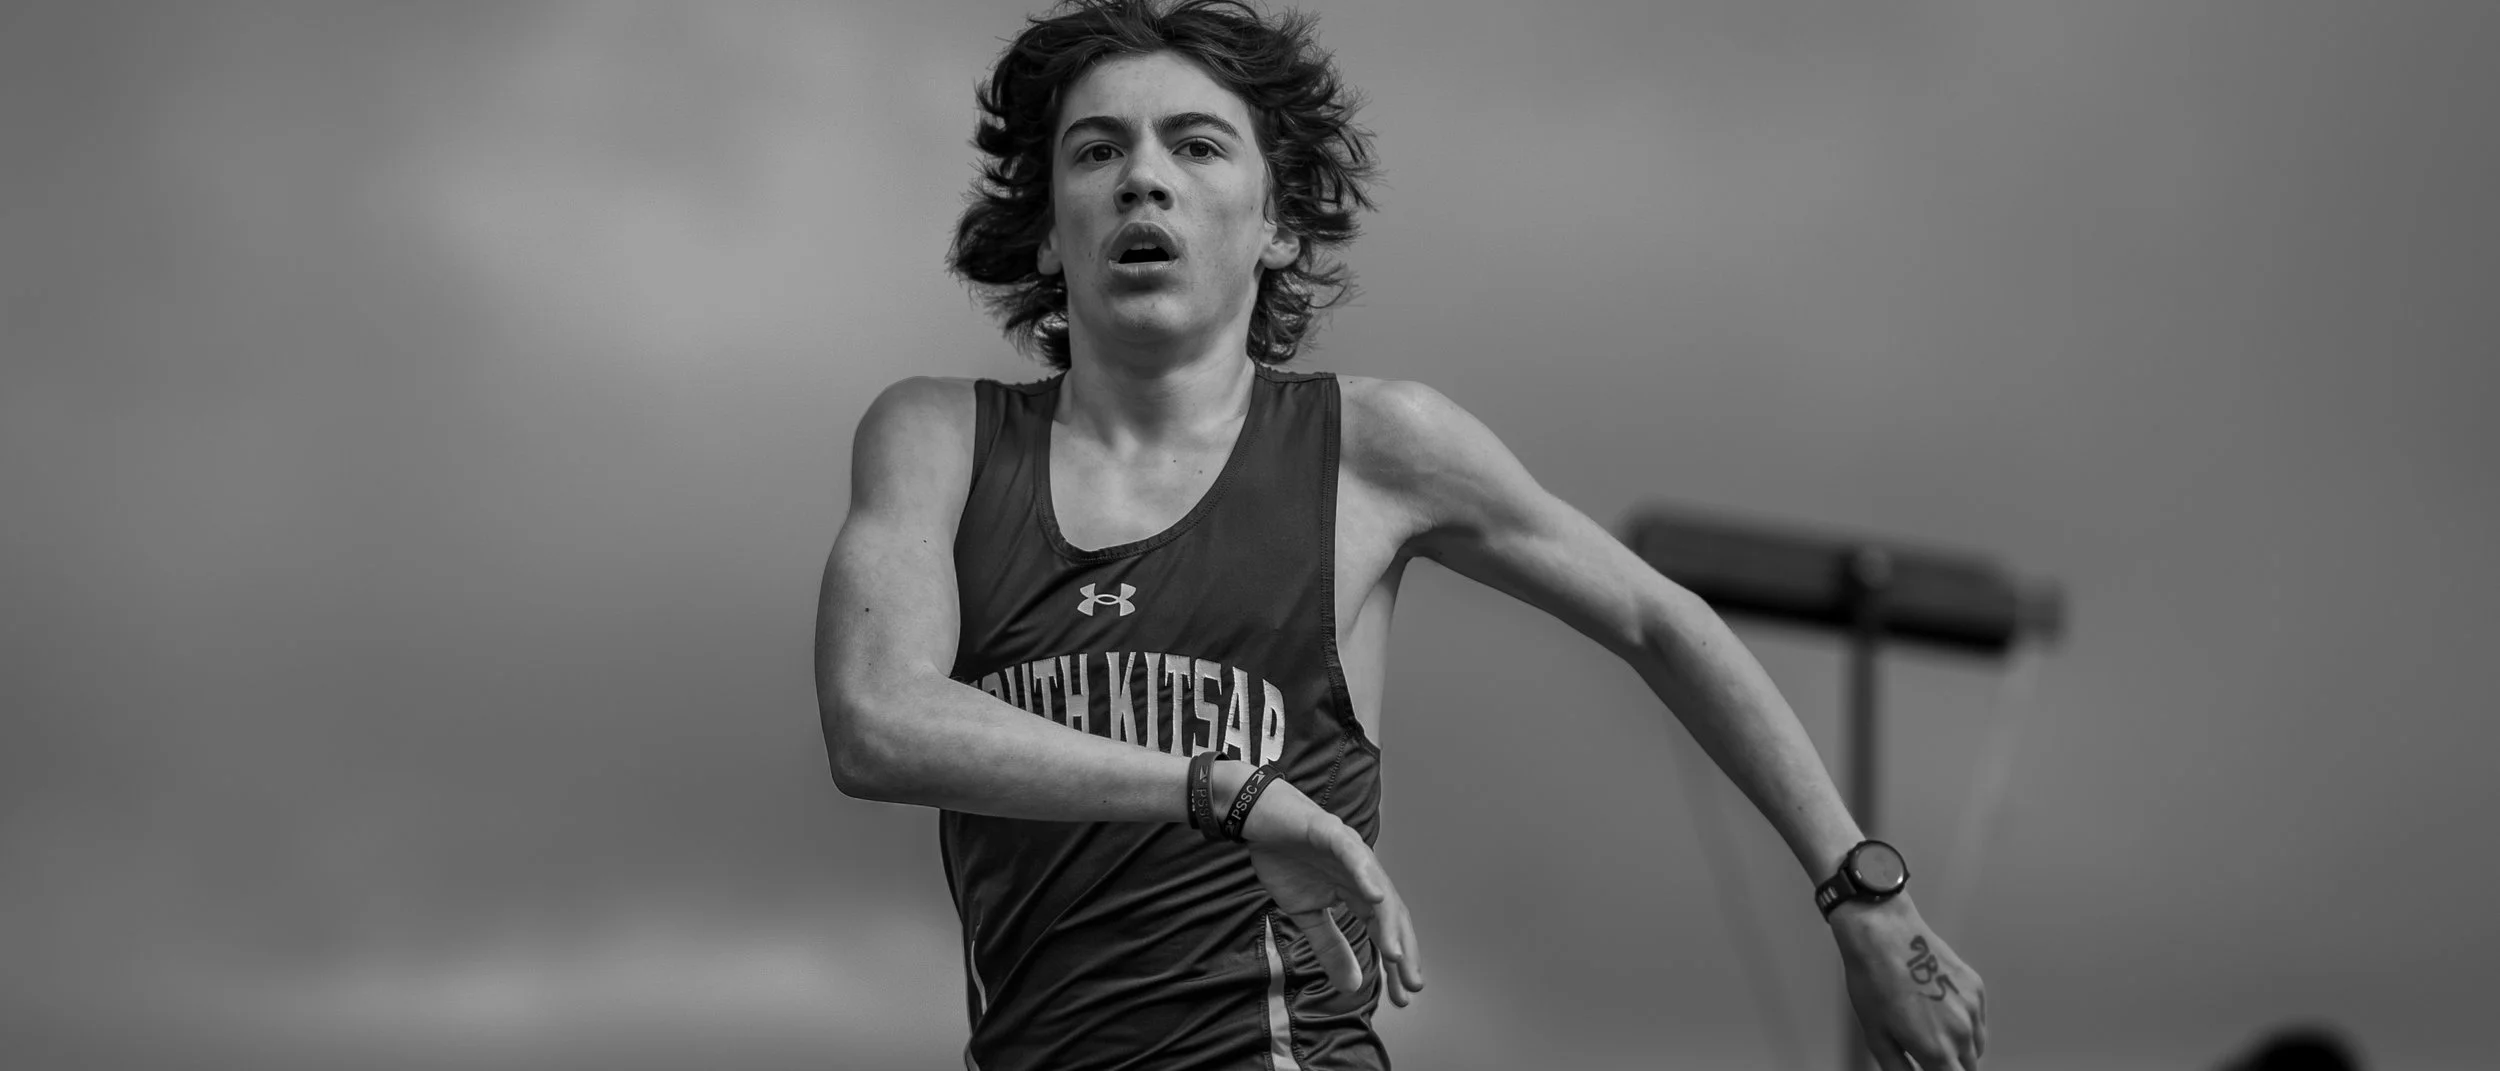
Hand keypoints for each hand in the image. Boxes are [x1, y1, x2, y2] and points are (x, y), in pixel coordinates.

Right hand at [1228, 766, 1425, 1008]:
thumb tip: (1352, 987)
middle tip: (1411, 984)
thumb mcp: (1307, 915)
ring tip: (1395, 954)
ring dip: (1389, 923)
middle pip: (1391, 916)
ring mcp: (1351, 853)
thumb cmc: (1285, 862)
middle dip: (1402, 950)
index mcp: (1357, 893)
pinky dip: (1366, 875)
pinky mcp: (1332, 833)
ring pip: (1378, 890)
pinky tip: (1376, 896)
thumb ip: (1331, 947)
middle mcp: (1363, 874)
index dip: (1394, 963)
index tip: (1402, 997)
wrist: (1258, 821)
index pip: (1383, 932)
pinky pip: (1353, 856)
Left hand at [1831, 894, 1986, 1069]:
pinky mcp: (1976, 988)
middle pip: (1968, 1069)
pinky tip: (1938, 1009)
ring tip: (1928, 1032)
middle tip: (1925, 1055)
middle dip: (1949, 1068)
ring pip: (1976, 1047)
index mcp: (1937, 1050)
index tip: (1930, 1069)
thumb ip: (1899, 1068)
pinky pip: (1978, 1021)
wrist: (1883, 933)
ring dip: (1960, 1050)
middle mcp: (1962, 1032)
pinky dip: (1965, 1025)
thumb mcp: (1877, 1036)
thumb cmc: (1873, 981)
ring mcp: (1973, 1008)